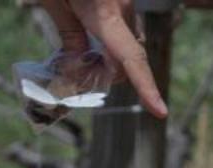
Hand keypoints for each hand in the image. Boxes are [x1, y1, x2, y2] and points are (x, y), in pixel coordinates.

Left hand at [38, 0, 166, 118]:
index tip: (160, 112)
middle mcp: (123, 9)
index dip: (146, 87)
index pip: (131, 58)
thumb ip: (67, 34)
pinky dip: (106, 41)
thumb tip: (76, 65)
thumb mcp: (52, 0)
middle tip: (72, 75)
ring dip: (106, 58)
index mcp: (105, 13)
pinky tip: (84, 37)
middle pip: (127, 58)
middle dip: (107, 74)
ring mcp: (125, 2)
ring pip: (125, 43)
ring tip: (73, 57)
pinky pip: (121, 27)